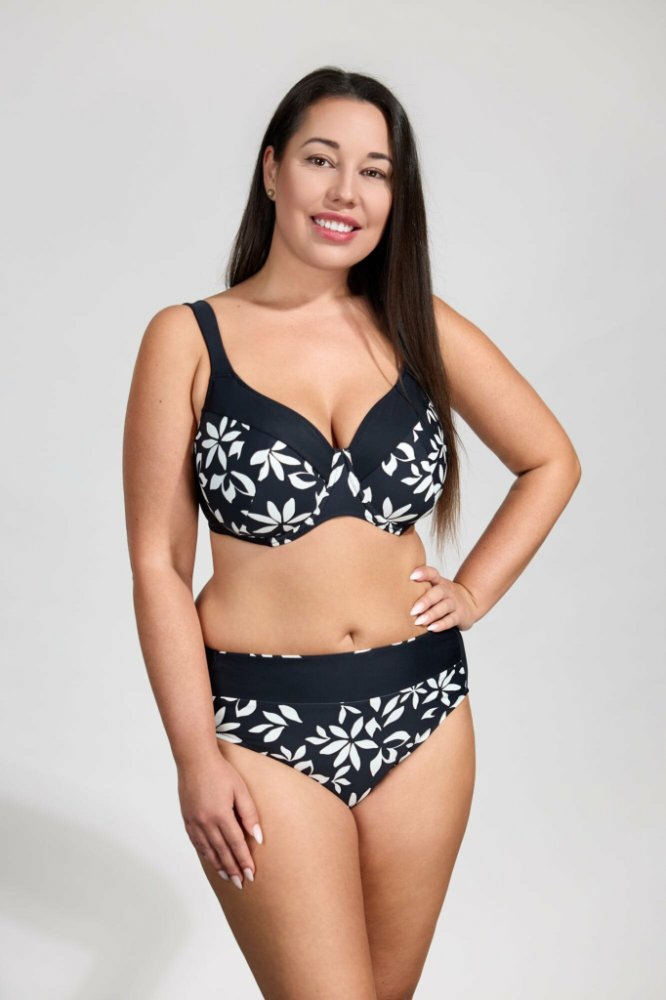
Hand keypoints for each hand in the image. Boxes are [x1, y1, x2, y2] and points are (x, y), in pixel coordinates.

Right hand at [177, 751, 263, 889]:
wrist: (195, 760)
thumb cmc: (221, 772)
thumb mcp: (240, 790)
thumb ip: (249, 814)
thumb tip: (258, 838)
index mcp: (221, 815)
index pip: (236, 844)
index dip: (244, 860)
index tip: (251, 874)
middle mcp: (206, 822)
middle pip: (222, 852)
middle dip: (233, 869)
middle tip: (241, 883)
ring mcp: (194, 822)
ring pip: (208, 850)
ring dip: (219, 866)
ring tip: (228, 877)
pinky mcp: (187, 820)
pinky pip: (197, 843)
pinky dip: (206, 854)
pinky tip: (212, 860)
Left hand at [408, 564, 478, 631]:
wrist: (469, 602)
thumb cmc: (442, 595)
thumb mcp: (433, 586)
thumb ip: (417, 586)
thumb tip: (388, 587)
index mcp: (438, 582)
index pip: (432, 573)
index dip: (424, 573)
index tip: (412, 576)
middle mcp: (447, 590)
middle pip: (438, 592)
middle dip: (425, 601)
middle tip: (413, 610)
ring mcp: (454, 603)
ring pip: (444, 607)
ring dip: (431, 614)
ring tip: (419, 621)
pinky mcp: (460, 615)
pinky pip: (451, 620)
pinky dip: (441, 624)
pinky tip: (431, 628)